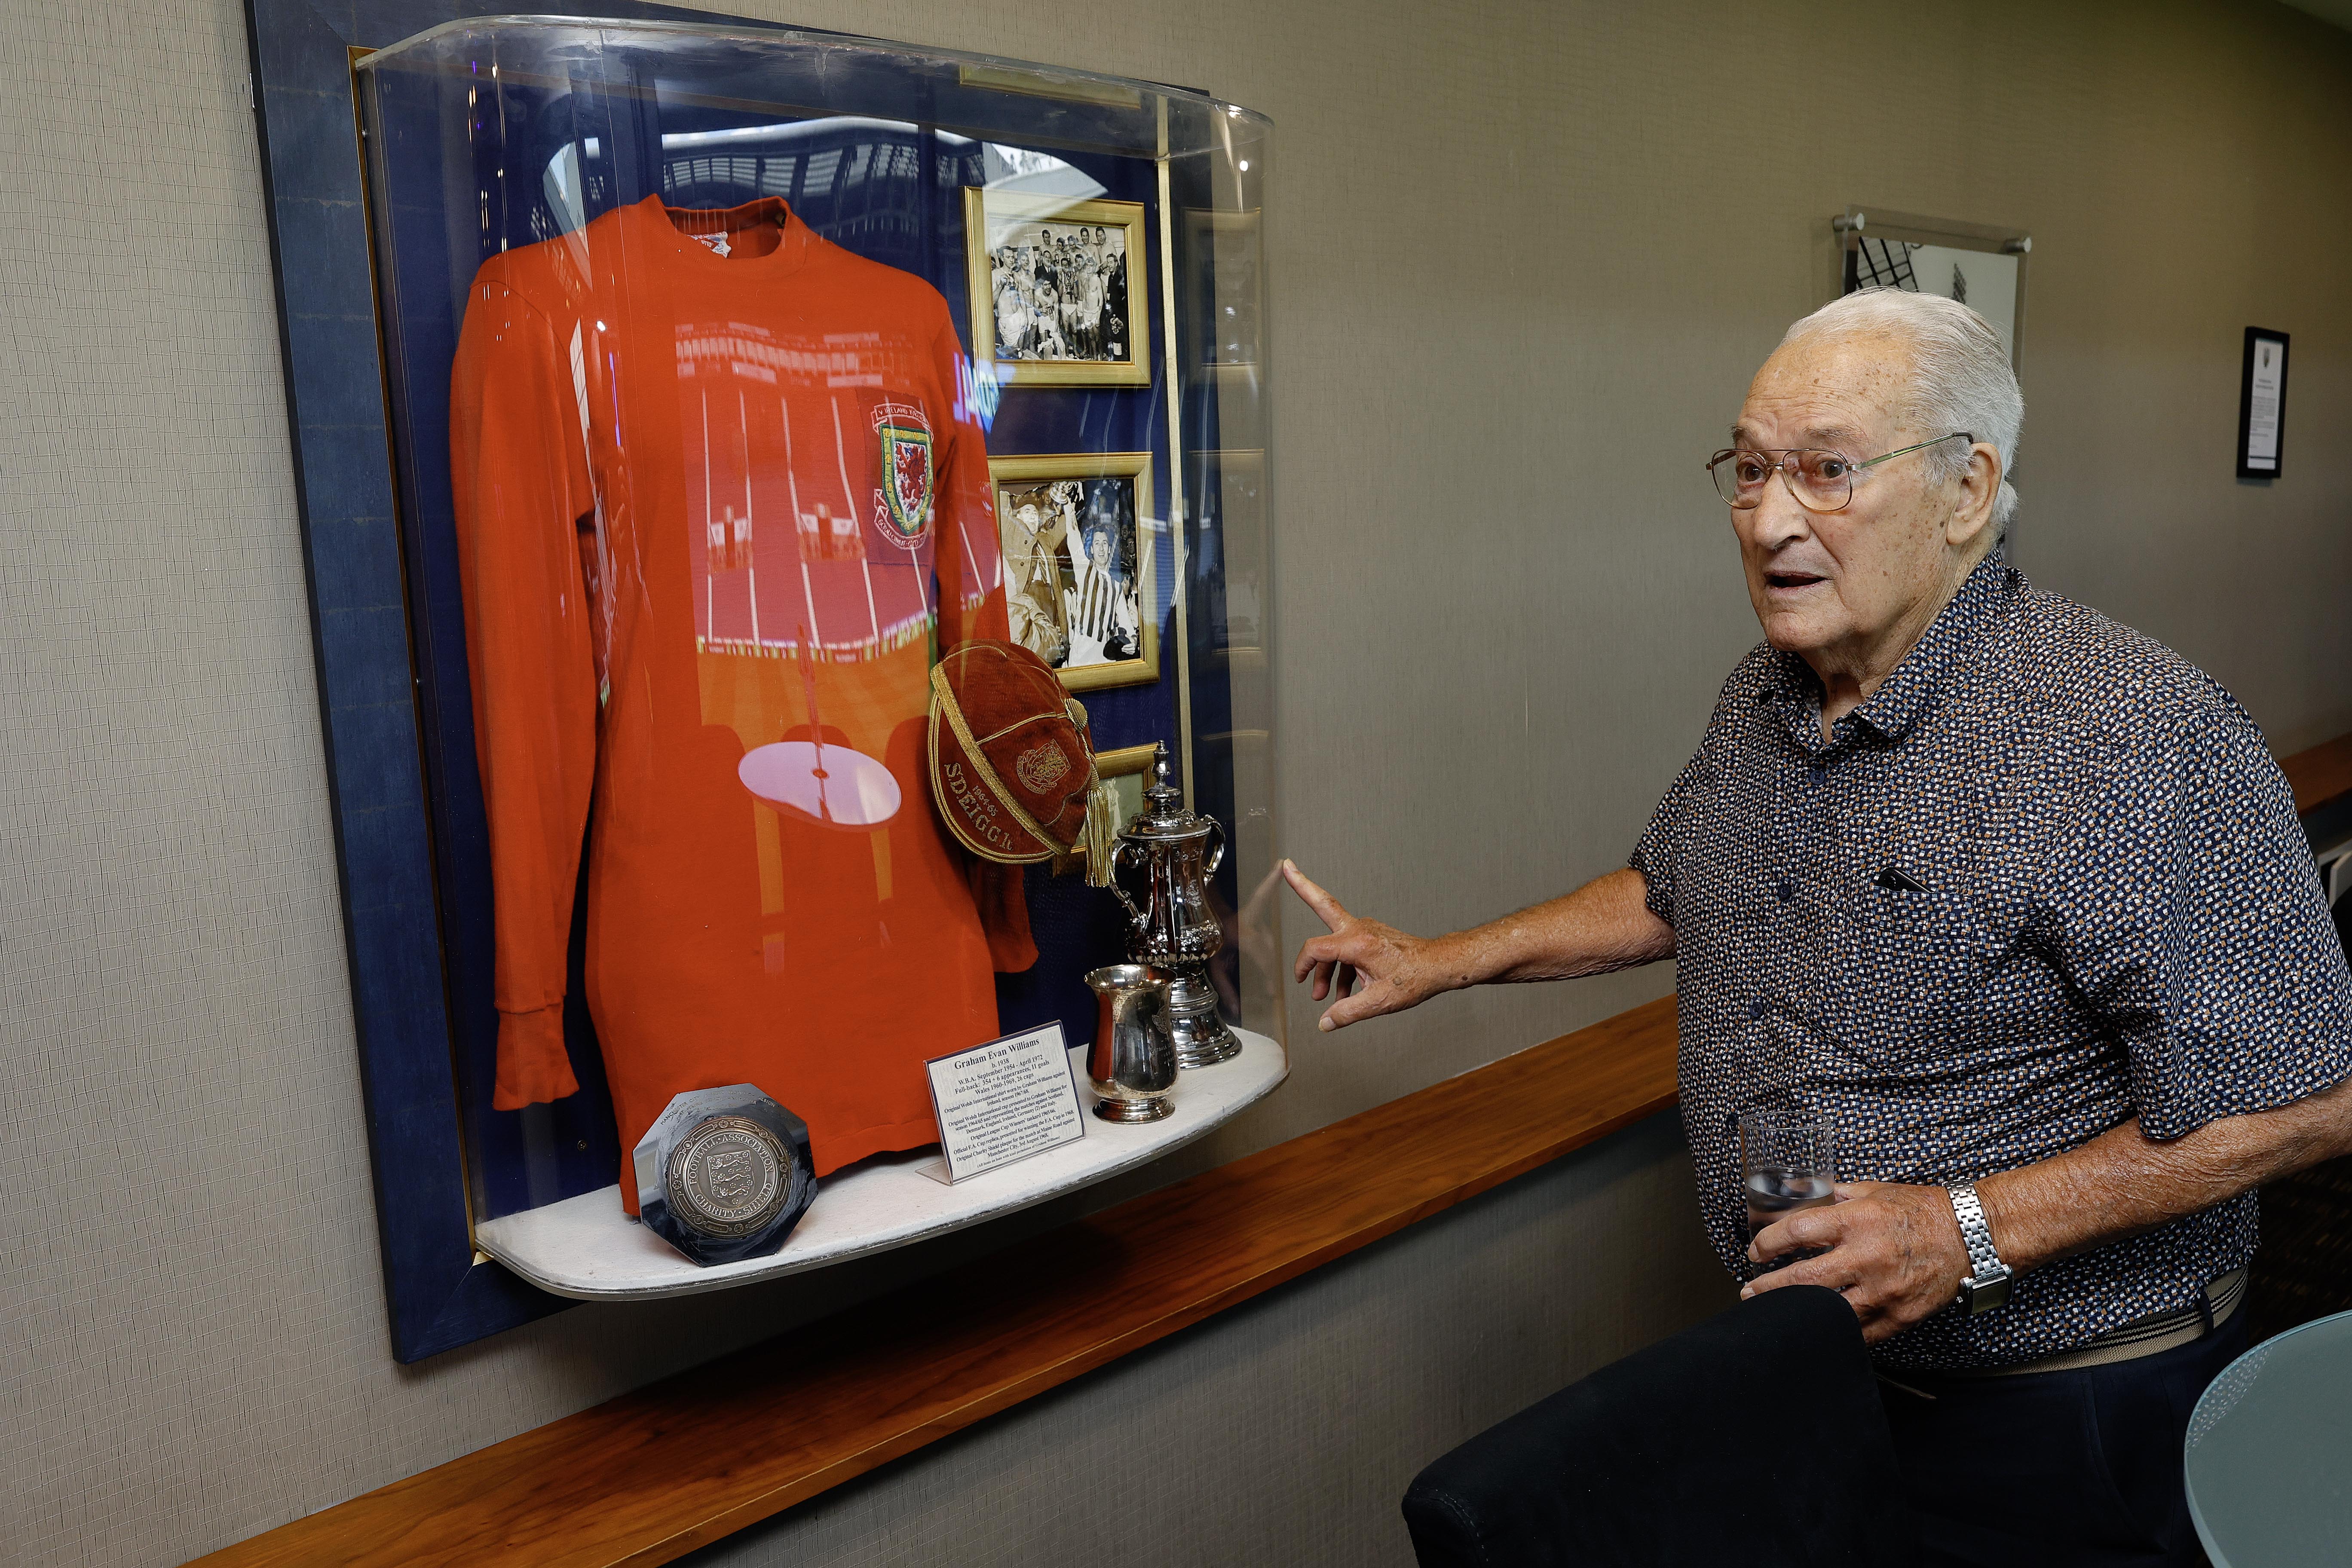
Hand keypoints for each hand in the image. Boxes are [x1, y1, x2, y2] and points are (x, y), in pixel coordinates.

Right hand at [1283, 860, 1449, 1031]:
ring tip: (1325, 996)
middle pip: (1324, 903)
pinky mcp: (1372, 936)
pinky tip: (1346, 992)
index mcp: (1357, 943)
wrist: (1439, 965)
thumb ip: (1347, 1013)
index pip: (1316, 949)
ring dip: (1327, 967)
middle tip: (1286, 866)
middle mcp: (1359, 930)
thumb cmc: (1415, 978)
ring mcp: (1367, 930)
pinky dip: (1343, 967)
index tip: (1299, 981)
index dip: (1302, 966)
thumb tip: (1325, 1023)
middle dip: (1303, 885)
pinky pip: (1349, 949)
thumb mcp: (1379, 1002)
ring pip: (1335, 943)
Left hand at [1740, 1181, 1972, 1343]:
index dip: (1768, 1243)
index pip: (1798, 1232)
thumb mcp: (1875, 1191)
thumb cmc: (1922, 1210)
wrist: (1972, 1236)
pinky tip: (1815, 1329)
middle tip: (1749, 1291)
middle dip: (1768, 1288)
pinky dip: (1834, 1331)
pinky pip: (1858, 1333)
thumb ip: (1836, 1195)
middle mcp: (1867, 1258)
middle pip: (1804, 1279)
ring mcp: (1883, 1292)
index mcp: (1858, 1221)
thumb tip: (1801, 1194)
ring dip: (1795, 1314)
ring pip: (1827, 1312)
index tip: (1755, 1251)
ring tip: (1774, 1314)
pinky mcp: (1899, 1317)